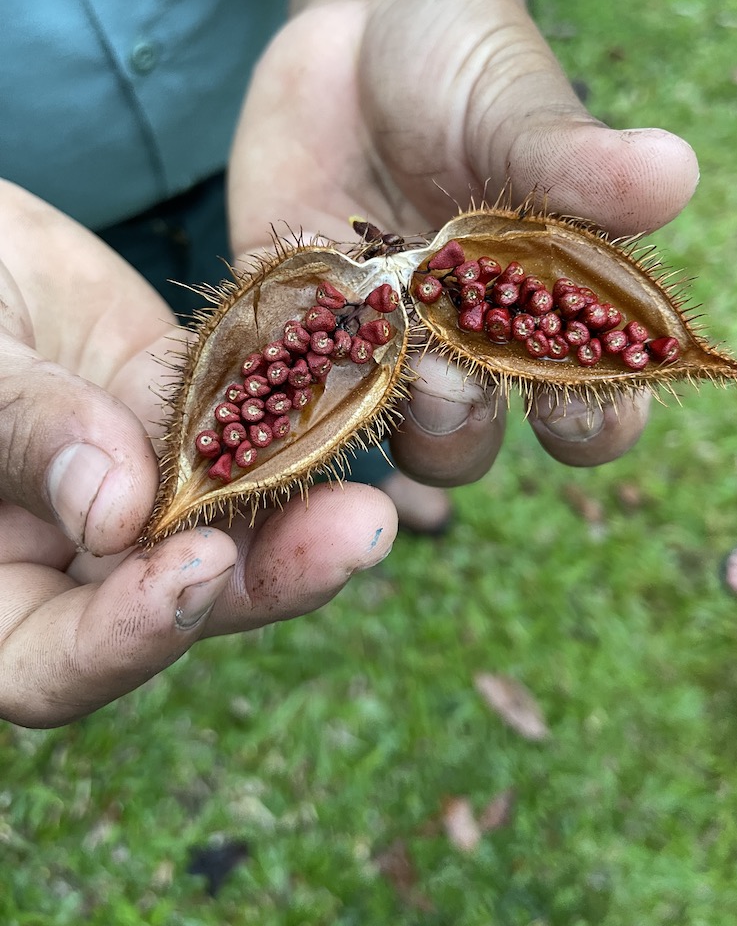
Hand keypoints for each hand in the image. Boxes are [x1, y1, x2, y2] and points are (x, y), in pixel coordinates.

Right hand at [0, 182, 396, 725]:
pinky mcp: (183, 420)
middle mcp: (68, 551)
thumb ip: (18, 433)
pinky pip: (243, 431)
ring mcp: (137, 487)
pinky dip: (291, 423)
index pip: (46, 662)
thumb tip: (116, 513)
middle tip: (356, 535)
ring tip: (374, 495)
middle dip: (264, 578)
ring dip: (302, 512)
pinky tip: (349, 401)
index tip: (193, 571)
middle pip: (172, 604)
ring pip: (227, 524)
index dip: (123, 640)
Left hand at [229, 0, 698, 481]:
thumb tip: (674, 173)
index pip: (584, 400)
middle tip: (446, 380)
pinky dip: (267, 377)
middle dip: (459, 425)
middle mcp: (459, 351)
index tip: (575, 401)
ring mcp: (370, 345)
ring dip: (361, 412)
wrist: (357, 42)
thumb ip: (571, 156)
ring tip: (362, 357)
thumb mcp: (514, 101)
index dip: (589, 419)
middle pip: (468, 437)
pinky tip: (261, 363)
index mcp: (541, 316)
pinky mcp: (290, 325)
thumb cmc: (466, 72)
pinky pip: (275, 374)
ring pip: (369, 426)